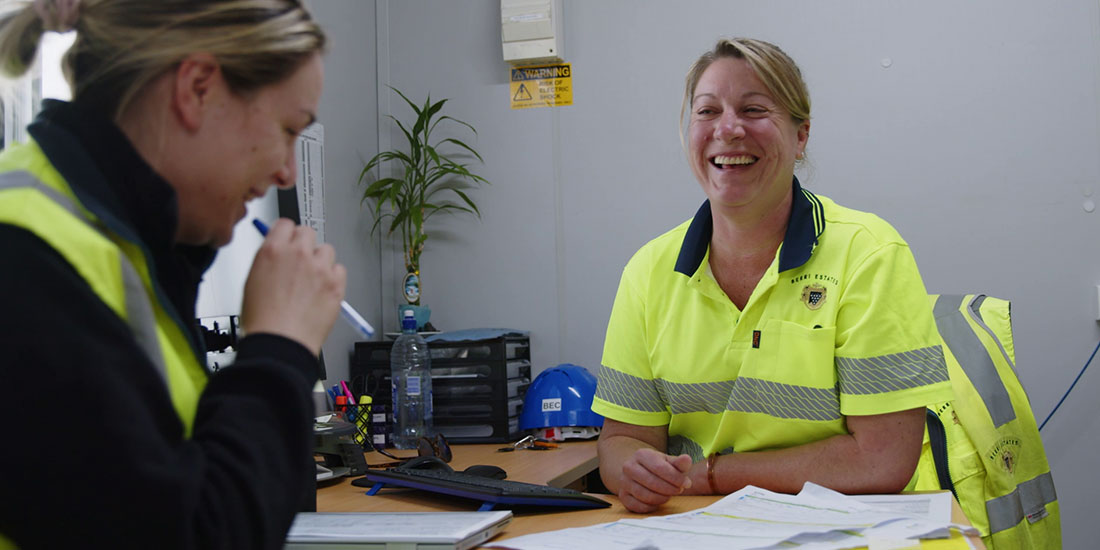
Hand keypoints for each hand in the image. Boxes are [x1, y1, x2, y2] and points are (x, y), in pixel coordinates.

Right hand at [241, 219, 345, 354]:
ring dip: (320, 260)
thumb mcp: (252, 281)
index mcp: (273, 250)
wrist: (281, 342)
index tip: (288, 240)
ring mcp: (320, 268)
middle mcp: (299, 254)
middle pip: (308, 232)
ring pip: (326, 250)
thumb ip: (268, 261)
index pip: (285, 224)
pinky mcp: (336, 284)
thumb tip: (276, 253)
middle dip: (304, 244)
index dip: (286, 234)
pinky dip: (333, 277)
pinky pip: (340, 269)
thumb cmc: (262, 320)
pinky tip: (323, 289)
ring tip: (312, 279)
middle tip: (300, 261)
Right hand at [617, 448, 693, 512]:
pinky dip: (651, 507)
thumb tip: (687, 460)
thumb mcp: (669, 462)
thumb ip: (679, 463)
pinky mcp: (622, 496)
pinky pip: (638, 506)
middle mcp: (629, 467)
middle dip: (669, 489)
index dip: (675, 478)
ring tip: (669, 495)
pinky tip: (658, 502)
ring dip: (661, 498)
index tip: (687, 483)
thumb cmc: (658, 467)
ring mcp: (624, 482)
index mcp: (641, 454)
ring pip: (645, 495)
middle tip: (679, 490)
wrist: (639, 470)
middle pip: (652, 482)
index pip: (660, 468)